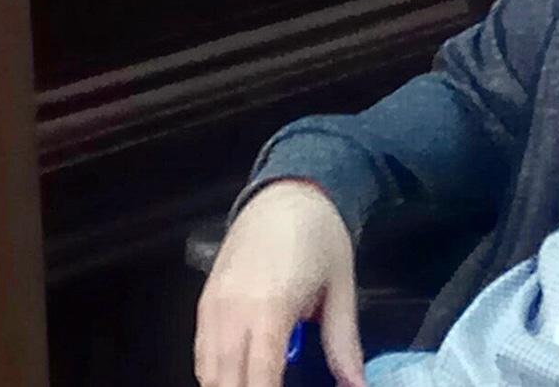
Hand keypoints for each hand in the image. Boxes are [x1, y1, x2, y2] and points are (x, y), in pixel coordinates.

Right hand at [194, 181, 366, 386]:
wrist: (287, 191)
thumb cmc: (319, 236)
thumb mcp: (342, 287)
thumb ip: (344, 343)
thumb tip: (357, 385)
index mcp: (271, 306)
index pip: (260, 377)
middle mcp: (233, 309)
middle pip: (226, 381)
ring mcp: (213, 305)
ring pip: (207, 371)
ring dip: (230, 386)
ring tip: (262, 382)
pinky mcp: (204, 301)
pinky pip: (201, 352)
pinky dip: (216, 373)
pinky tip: (241, 376)